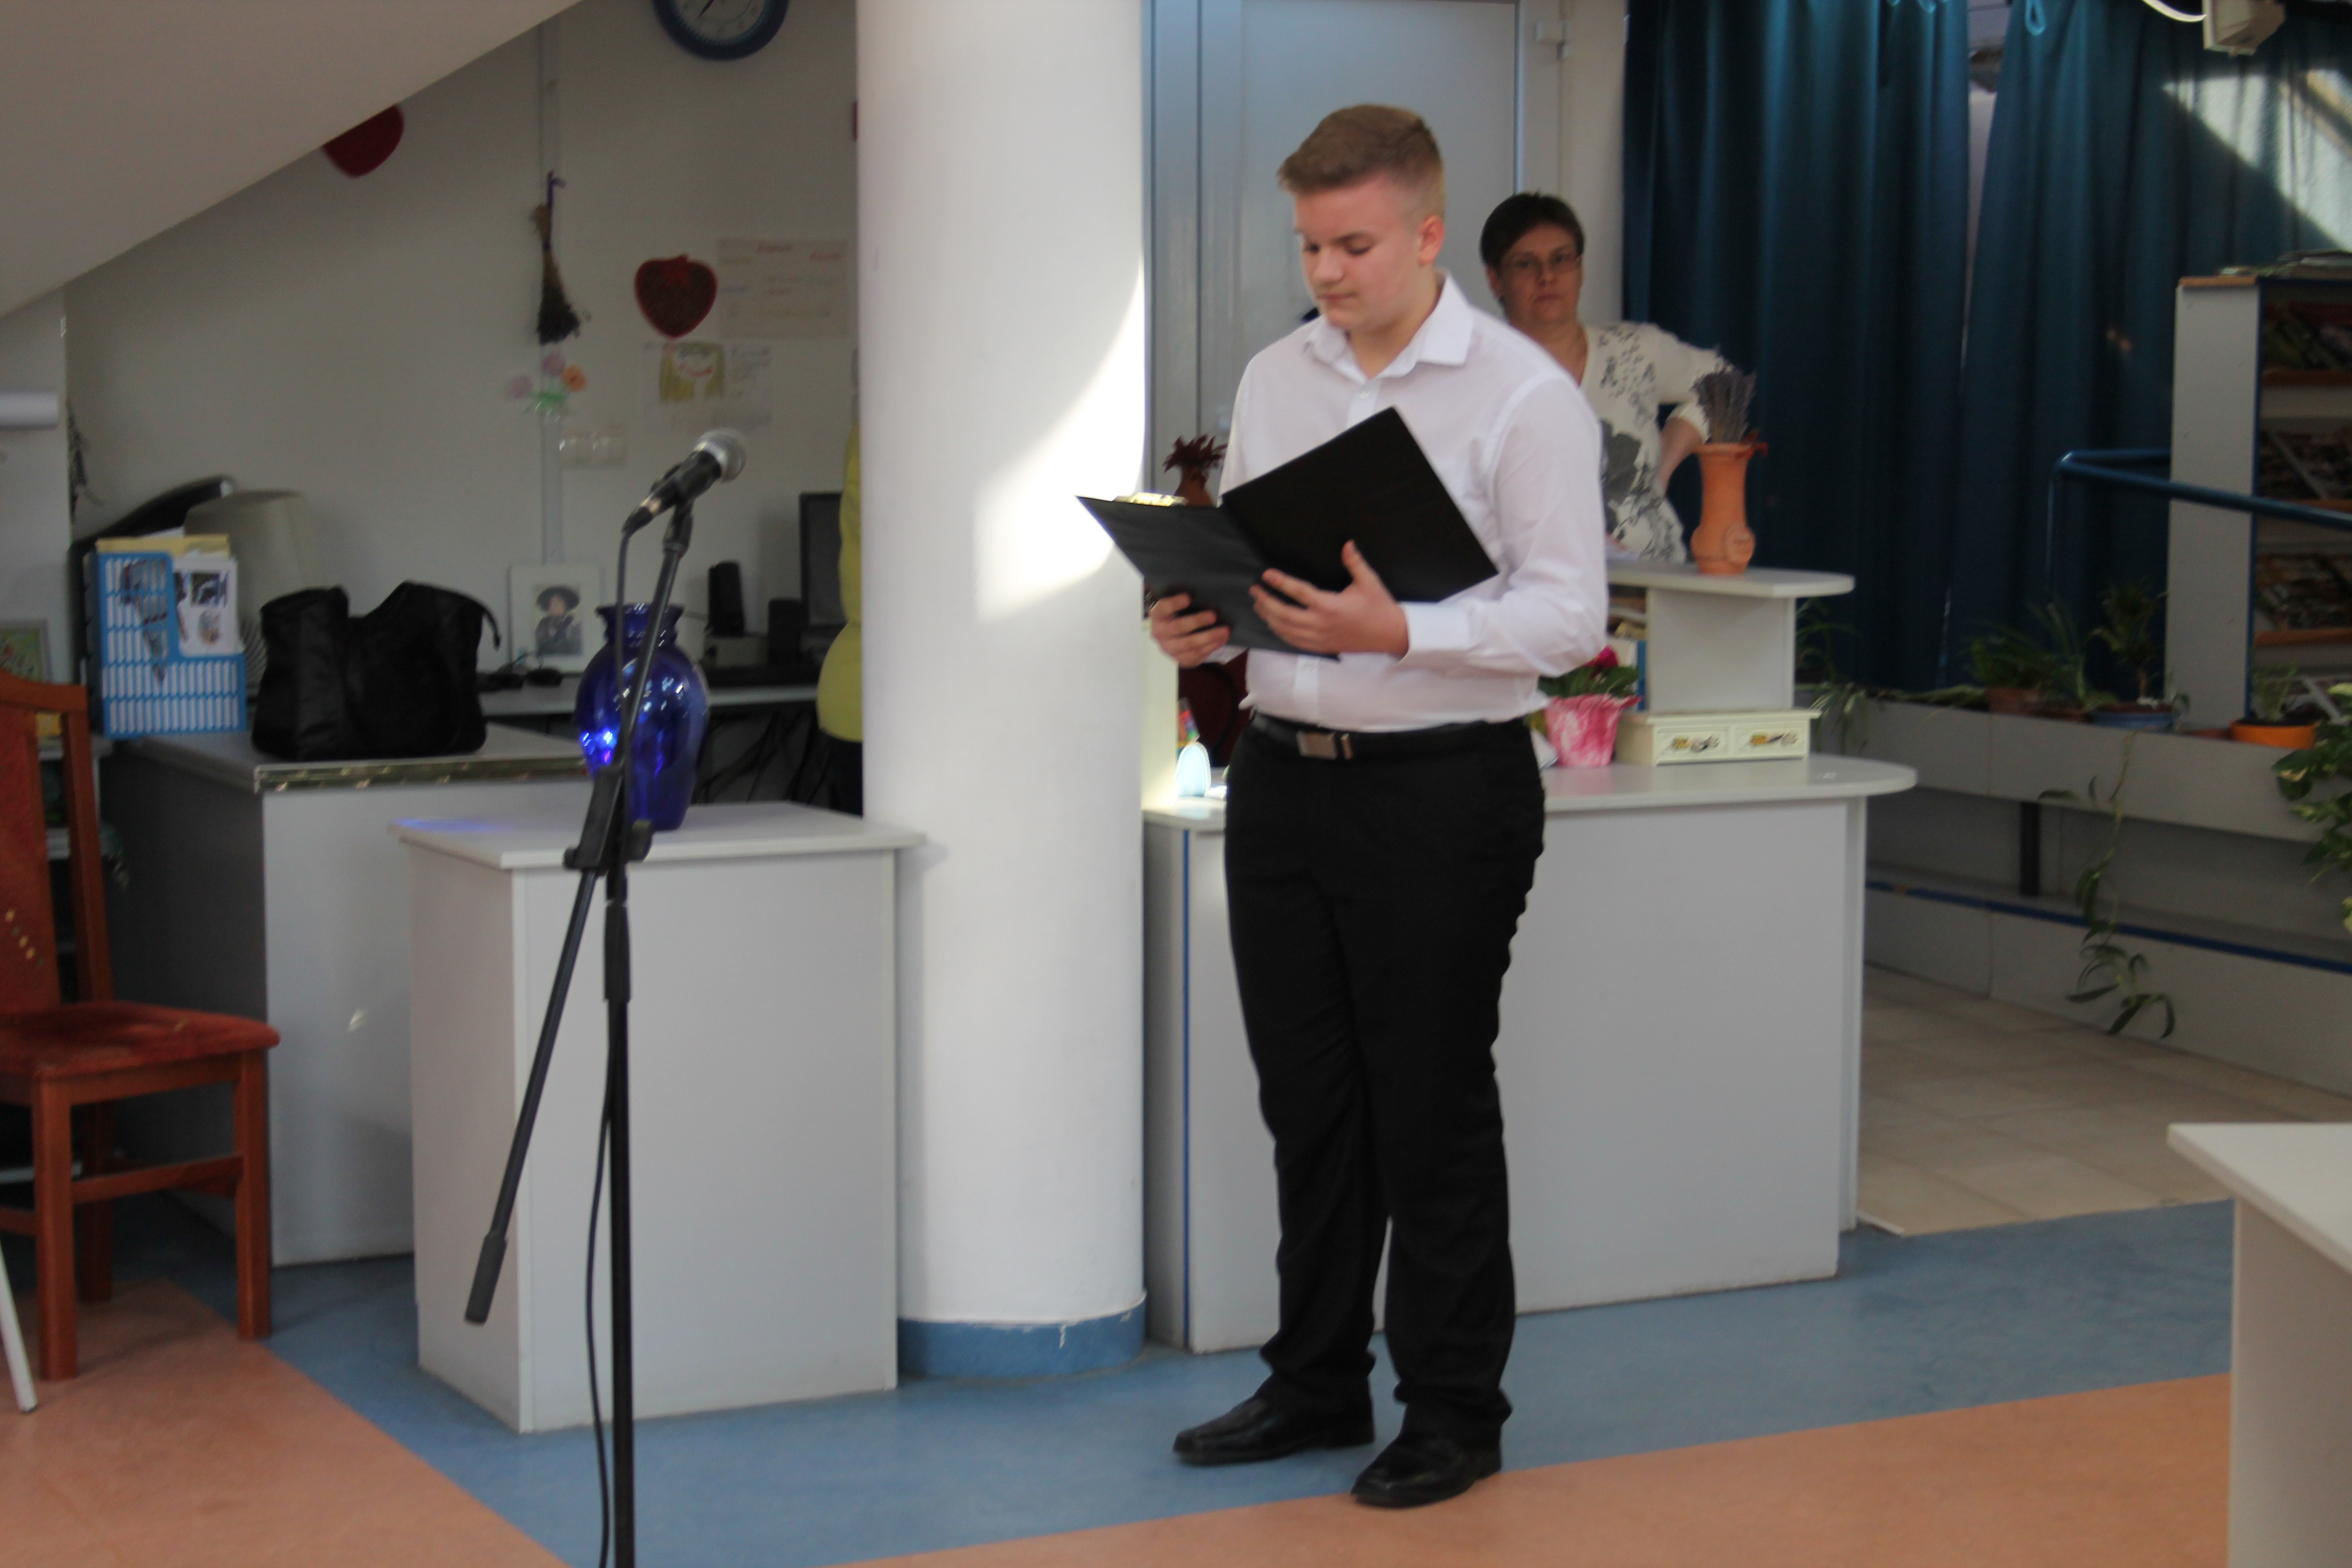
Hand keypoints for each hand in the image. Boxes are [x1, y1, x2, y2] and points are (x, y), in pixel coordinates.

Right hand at [1149, 591, 1230, 667]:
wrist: (1174, 637)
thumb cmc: (1180, 614)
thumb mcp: (1177, 606)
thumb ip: (1186, 600)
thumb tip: (1207, 593)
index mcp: (1157, 615)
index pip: (1162, 608)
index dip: (1174, 603)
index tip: (1188, 598)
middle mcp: (1159, 633)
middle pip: (1177, 628)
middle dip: (1196, 621)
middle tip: (1213, 615)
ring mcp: (1169, 649)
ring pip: (1189, 644)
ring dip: (1208, 637)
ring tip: (1225, 631)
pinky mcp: (1180, 659)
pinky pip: (1196, 655)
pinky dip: (1211, 647)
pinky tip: (1222, 640)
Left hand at [1251, 542, 1408, 656]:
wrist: (1390, 635)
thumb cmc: (1379, 607)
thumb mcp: (1369, 581)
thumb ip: (1354, 562)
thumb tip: (1346, 543)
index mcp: (1330, 605)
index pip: (1298, 592)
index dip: (1280, 583)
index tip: (1266, 575)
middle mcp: (1320, 623)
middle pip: (1284, 614)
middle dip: (1266, 602)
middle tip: (1254, 591)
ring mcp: (1319, 638)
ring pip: (1286, 630)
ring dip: (1269, 618)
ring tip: (1258, 605)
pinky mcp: (1322, 646)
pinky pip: (1294, 642)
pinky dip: (1280, 632)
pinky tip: (1273, 624)